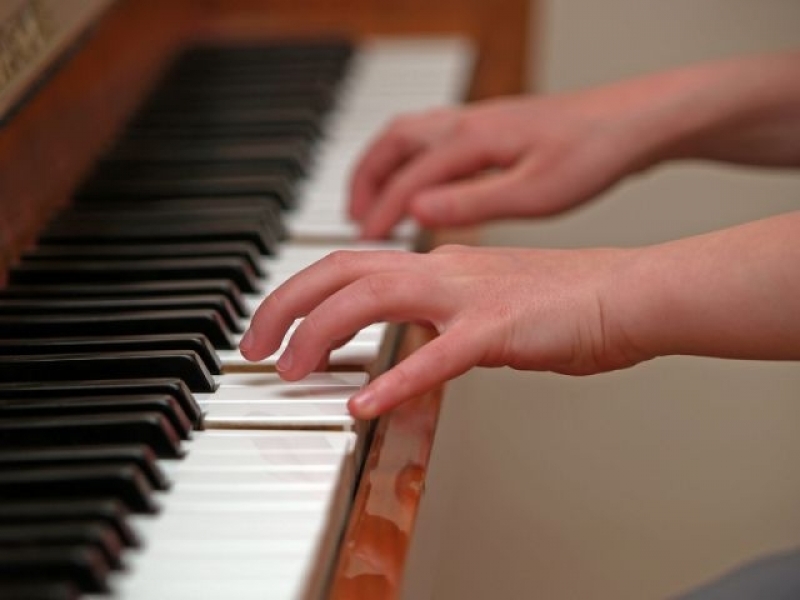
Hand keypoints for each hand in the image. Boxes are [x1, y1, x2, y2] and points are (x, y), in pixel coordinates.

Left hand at [239, 245, 644, 418]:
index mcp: (438, 264)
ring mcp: (470, 295)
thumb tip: (409, 340)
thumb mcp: (485, 302)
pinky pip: (436, 355)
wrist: (627, 293)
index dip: (298, 294)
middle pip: (341, 271)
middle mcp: (444, 269)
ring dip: (320, 334)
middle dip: (285, 306)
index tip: (272, 328)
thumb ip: (440, 315)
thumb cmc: (565, 302)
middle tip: (253, 349)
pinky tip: (363, 404)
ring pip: (372, 298)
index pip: (348, 266)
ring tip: (289, 370)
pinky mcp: (500, 329)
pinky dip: (394, 379)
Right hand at [349, 51, 799, 238]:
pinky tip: (422, 183)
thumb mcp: (535, 193)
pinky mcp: (492, 125)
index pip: (406, 179)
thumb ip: (472, 202)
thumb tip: (417, 212)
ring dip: (383, 166)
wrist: (634, 121)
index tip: (363, 243)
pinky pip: (431, 137)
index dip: (379, 213)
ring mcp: (478, 119)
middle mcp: (467, 123)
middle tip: (353, 217)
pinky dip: (410, 160)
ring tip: (374, 201)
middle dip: (365, 180)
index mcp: (472, 141)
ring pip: (408, 135)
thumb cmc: (593, 154)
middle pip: (393, 144)